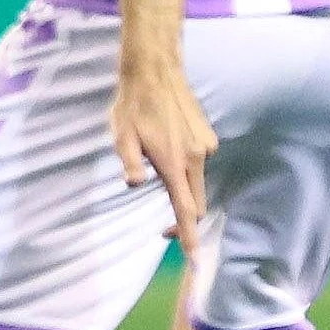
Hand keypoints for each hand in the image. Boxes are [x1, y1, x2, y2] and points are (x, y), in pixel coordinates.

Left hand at [109, 56, 215, 261]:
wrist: (156, 72)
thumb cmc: (133, 106)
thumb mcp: (121, 137)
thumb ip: (130, 164)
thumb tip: (135, 185)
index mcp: (172, 162)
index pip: (185, 207)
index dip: (189, 234)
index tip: (194, 257)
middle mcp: (196, 157)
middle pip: (196, 201)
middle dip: (185, 219)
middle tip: (165, 230)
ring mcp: (205, 146)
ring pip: (197, 182)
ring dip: (183, 188)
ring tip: (156, 164)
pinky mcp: (208, 137)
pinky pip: (199, 163)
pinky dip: (186, 167)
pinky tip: (169, 146)